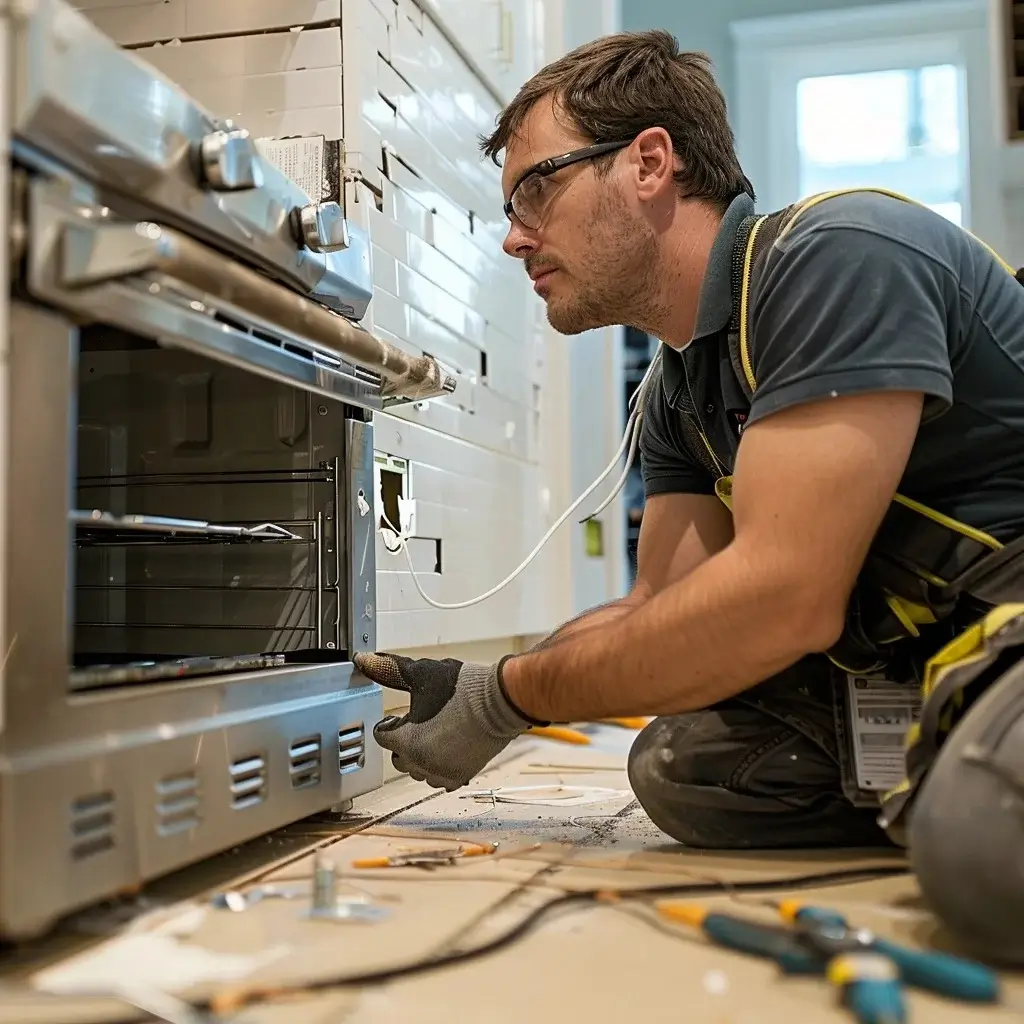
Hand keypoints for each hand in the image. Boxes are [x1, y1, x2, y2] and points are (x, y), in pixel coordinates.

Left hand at [353, 652, 539, 790]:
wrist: (500, 701)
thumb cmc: (463, 689)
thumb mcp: (420, 674)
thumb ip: (388, 669)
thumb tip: (363, 660)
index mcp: (407, 742)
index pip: (382, 737)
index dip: (390, 723)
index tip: (402, 714)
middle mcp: (422, 764)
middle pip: (398, 757)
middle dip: (403, 741)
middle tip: (418, 722)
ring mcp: (443, 773)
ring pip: (418, 770)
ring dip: (421, 756)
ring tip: (435, 733)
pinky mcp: (462, 776)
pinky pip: (440, 778)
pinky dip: (440, 766)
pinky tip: (449, 746)